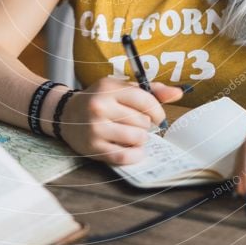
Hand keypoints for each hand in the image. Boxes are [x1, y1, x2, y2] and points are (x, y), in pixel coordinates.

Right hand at [59, 76, 183, 165]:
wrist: (66, 114)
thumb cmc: (100, 100)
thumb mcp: (121, 88)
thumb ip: (150, 91)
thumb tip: (178, 93)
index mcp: (109, 88)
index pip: (146, 100)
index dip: (157, 111)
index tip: (156, 116)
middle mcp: (100, 106)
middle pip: (142, 121)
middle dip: (145, 125)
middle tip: (135, 124)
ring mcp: (95, 128)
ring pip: (136, 139)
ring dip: (140, 140)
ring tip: (132, 135)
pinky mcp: (93, 148)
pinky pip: (124, 156)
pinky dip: (133, 155)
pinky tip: (132, 150)